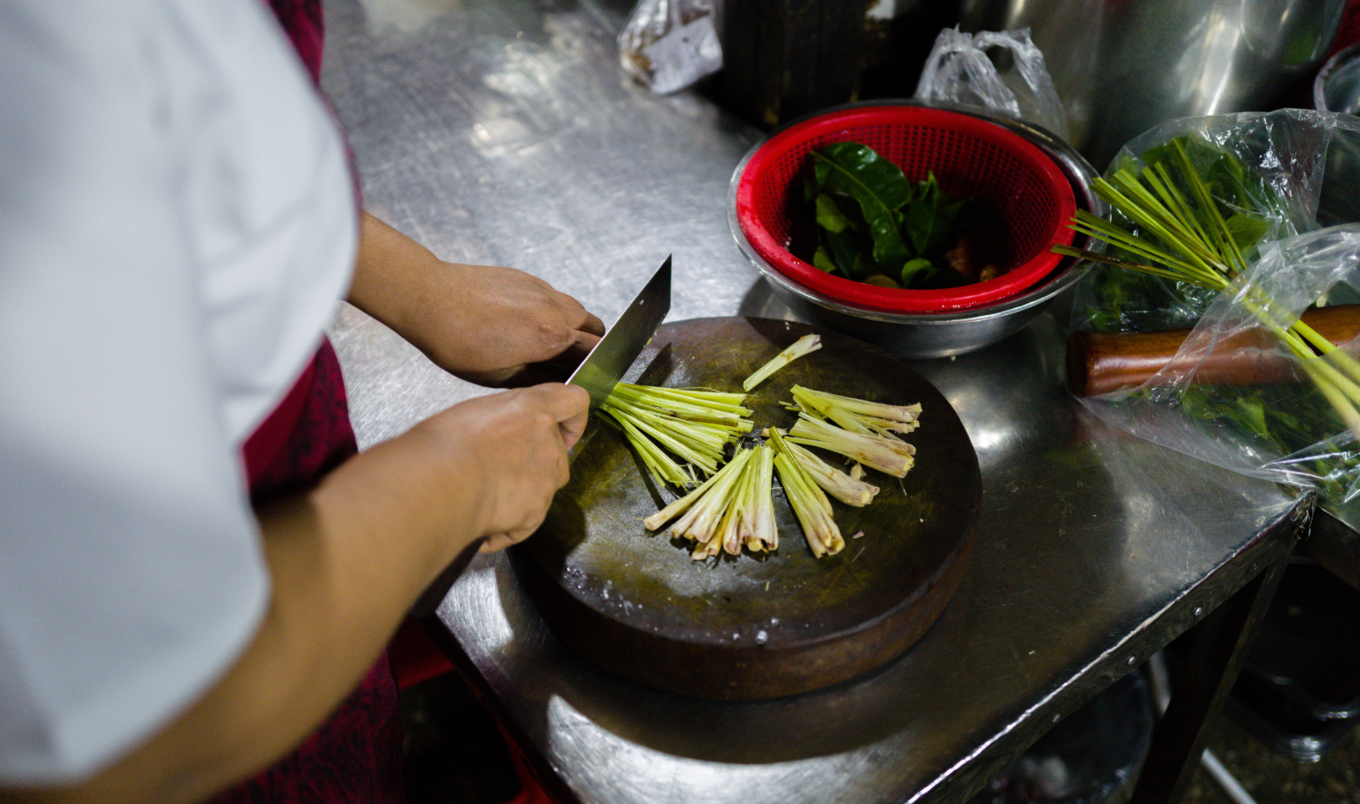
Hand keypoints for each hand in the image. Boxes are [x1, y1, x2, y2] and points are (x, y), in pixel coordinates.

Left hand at [349, 213, 604, 386]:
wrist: (430, 299)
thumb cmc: (458, 342)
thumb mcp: (500, 377)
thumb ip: (539, 379)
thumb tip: (560, 383)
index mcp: (552, 337)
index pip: (595, 351)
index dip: (594, 367)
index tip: (584, 377)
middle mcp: (554, 309)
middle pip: (594, 327)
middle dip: (590, 346)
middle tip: (571, 362)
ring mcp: (542, 289)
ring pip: (576, 309)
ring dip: (574, 326)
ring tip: (549, 343)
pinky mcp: (526, 278)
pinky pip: (554, 296)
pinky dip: (554, 311)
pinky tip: (528, 324)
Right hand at [414, 383, 588, 551]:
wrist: (437, 484)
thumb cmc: (443, 445)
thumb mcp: (474, 411)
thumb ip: (504, 418)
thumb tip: (500, 429)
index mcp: (533, 409)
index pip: (574, 401)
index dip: (572, 417)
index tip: (565, 428)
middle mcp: (548, 444)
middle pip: (558, 453)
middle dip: (536, 461)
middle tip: (501, 467)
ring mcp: (546, 481)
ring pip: (544, 488)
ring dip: (522, 493)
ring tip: (484, 496)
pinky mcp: (536, 514)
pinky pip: (526, 523)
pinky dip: (506, 527)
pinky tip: (481, 524)